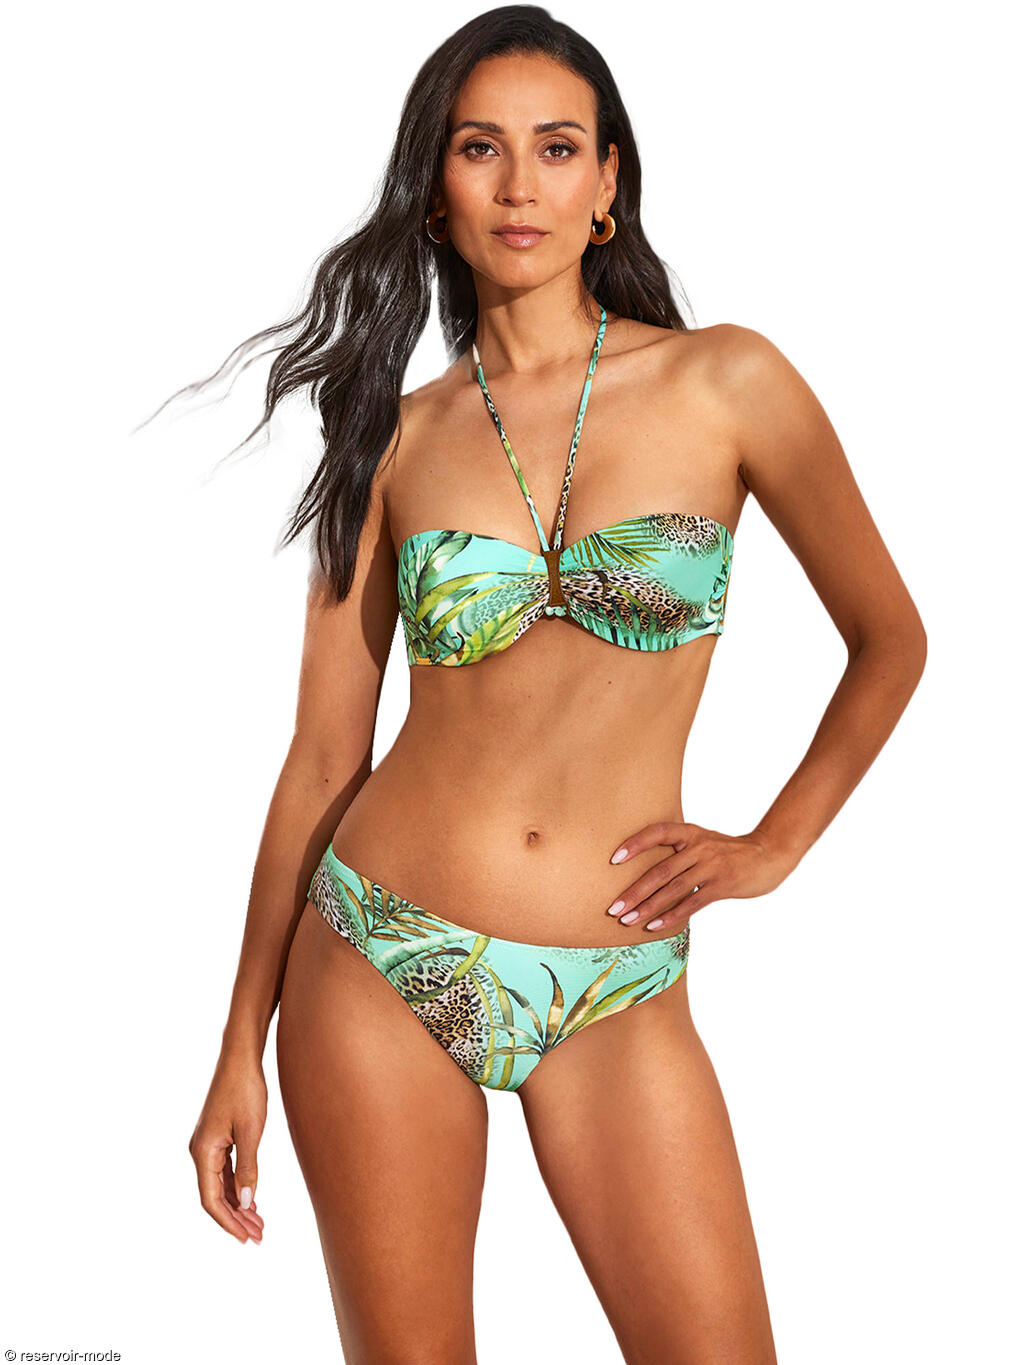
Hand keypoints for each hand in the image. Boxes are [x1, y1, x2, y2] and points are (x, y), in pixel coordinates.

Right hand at [189, 1050, 267, 1244]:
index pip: (211, 1200)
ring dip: (238, 1204)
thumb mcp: (252, 1131)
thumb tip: (246, 1202)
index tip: (246, 1239)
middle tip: (258, 1236)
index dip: (228, 1223)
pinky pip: (224, 1171)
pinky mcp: (217, 1137)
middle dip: (236, 1218)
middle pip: (214, 1196)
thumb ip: (248, 1168)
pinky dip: (237, 1186)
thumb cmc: (246, 1089)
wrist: (241, 1057)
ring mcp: (207, 1144)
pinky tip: (252, 1197)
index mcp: (202, 1152)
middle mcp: (200, 1151)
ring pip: (219, 1185)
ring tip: (259, 1222)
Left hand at [605, 821, 796, 931]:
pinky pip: (691, 903)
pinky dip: (671, 916)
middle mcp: (698, 847)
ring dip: (647, 907)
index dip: (634, 844)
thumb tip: (647, 872)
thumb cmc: (730, 852)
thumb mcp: (704, 842)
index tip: (613, 860)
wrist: (769, 855)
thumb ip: (680, 851)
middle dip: (634, 892)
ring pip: (672, 889)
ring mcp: (711, 866)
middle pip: (659, 871)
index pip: (657, 832)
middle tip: (613, 908)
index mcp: (690, 833)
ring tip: (627, 921)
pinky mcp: (722, 885)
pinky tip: (654, 927)